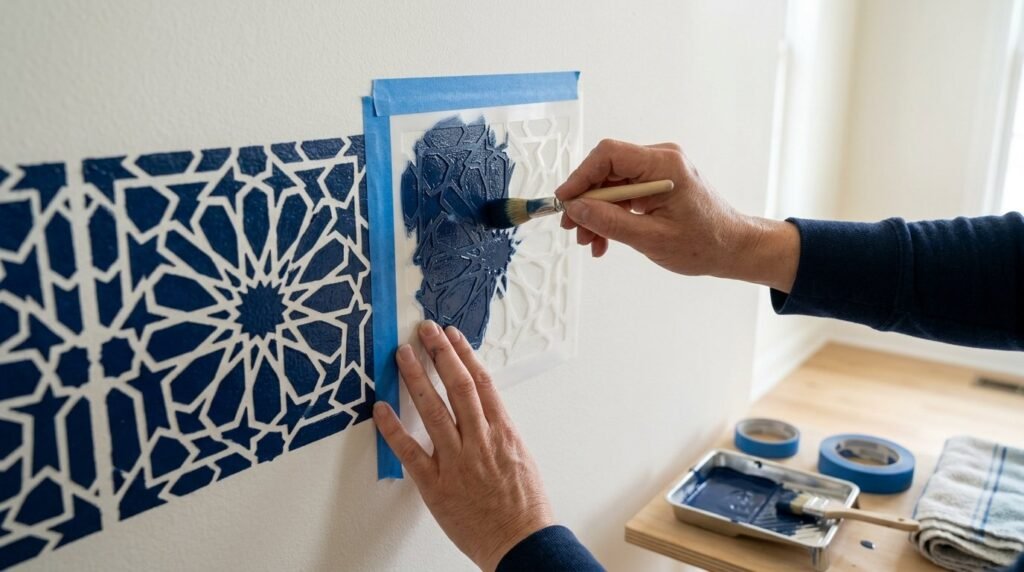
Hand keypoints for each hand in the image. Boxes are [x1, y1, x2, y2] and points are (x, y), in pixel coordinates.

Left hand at [373, 321, 552, 570]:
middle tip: (424, 331)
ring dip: (416, 378)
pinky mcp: (436, 486)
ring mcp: (457, 462)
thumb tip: (481, 408)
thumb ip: (498, 431)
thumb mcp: (520, 456)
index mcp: (503, 431)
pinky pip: (410, 452)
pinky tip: (381, 408)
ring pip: (433, 410)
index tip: (451, 335)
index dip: (464, 353)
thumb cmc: (524, 505)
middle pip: (457, 386)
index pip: (480, 381)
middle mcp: (479, 440)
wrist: (521, 542)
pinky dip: (394, 429)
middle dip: (440, 353)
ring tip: (402, 356)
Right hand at [557, 139, 799, 291]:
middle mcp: (660, 159)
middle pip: (606, 169)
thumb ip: (610, 222)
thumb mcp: (651, 239)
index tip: (565, 202)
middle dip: (586, 200)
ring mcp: (658, 171)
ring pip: (611, 183)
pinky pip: (623, 193)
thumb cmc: (703, 244)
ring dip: (596, 212)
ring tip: (589, 241)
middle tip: (573, 228)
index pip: (608, 155)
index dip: (581, 176)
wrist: (732, 248)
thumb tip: (576, 209)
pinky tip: (603, 240)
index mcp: (664, 165)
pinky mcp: (655, 184)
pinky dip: (610, 215)